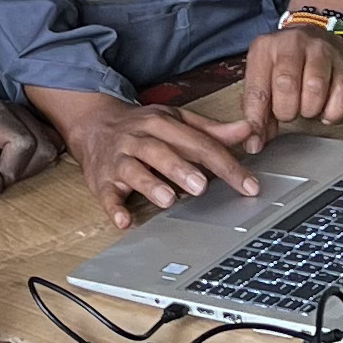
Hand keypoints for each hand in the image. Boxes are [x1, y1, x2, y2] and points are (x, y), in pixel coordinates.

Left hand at [0, 95, 53, 195]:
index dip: (11, 170)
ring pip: (52, 146)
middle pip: (44, 146)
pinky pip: (49, 143)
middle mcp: (12, 110)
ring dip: (30, 166)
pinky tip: (12, 163)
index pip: (23, 143)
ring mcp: (23, 116)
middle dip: (22, 170)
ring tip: (1, 166)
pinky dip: (35, 160)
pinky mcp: (28, 124)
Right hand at [30, 83, 258, 228]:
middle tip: (202, 187)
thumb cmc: (142, 127)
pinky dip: (114, 208)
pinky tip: (124, 221)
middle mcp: (139, 139)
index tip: (248, 185)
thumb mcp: (176, 121)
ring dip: (150, 184)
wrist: (93, 124)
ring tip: (168, 199)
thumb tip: (249, 130)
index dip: (225, 164)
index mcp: (162, 123)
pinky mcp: (101, 180)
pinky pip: (106, 195)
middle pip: (161, 152)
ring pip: (133, 170)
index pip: (198, 144)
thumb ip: (212, 131)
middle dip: (181, 169)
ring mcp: (118, 159)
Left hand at [236, 25, 342, 150]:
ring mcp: (320, 49)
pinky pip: (342, 93)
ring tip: (307, 107)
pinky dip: (333, 111)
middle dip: (287, 110)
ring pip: (315, 88)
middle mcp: (291, 43)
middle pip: (287, 85)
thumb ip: (257, 111)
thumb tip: (254, 144)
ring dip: (310, 109)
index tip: (256, 142)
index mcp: (264, 49)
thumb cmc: (285, 64)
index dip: (256, 121)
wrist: (319, 33)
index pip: (257, 90)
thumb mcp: (264, 79)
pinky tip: (326, 109)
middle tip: (290, 112)